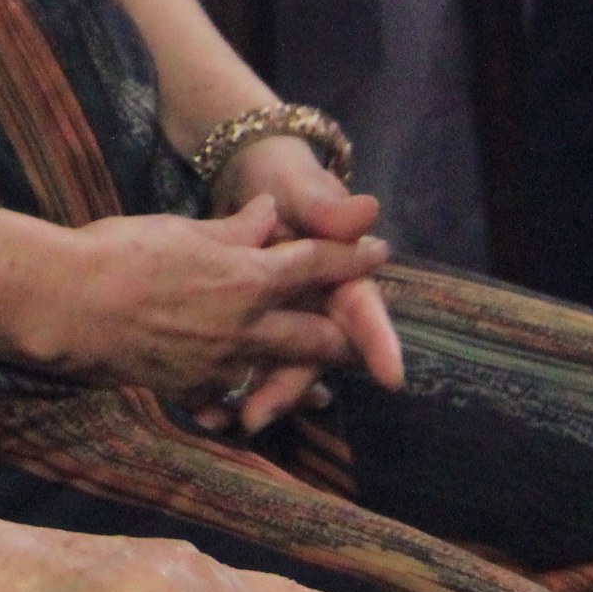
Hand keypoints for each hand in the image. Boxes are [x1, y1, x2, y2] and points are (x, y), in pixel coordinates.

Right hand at [24, 200, 385, 411]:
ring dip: (303, 379)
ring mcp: (222, 364)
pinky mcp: (193, 389)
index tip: (380, 250)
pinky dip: (244, 398)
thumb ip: (234, 231)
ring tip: (320, 388)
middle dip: (347, 337)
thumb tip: (268, 217)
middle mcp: (247, 327)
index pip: (318, 265)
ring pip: (281, 375)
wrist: (69, 305)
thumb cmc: (121, 252)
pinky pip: (231, 396)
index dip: (354, 256)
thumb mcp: (182, 230)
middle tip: (362, 336)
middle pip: (319, 338)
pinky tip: (244, 401)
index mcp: (248, 278)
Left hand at [194, 140, 407, 434]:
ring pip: (275, 368)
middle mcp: (315, 306)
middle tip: (257, 414)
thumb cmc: (283, 176)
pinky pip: (241, 364)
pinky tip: (201, 409)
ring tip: (218, 418)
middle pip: (311, 354)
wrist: (242, 173)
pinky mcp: (247, 324)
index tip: (391, 375)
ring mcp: (281, 318)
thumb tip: (368, 210)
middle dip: (289, 387)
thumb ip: (325, 206)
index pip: (361, 311)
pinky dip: (223, 386)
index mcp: (339, 277)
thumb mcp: (300, 184)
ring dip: (251, 394)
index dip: (377, 342)